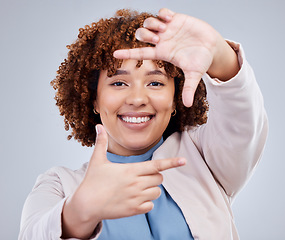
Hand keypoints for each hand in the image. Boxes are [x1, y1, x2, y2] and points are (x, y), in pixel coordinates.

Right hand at [62, 124, 185, 237]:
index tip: (183, 160)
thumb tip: (98, 126)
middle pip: (159, 178)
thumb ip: (101, 142)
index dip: (171, 162)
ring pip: (157, 192)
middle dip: (155, 175)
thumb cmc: (92, 181)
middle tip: (142, 175)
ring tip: (138, 187)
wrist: (86, 205)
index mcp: (130, 170)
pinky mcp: (134, 210)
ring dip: (152, 188)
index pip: (156, 165)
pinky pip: (151, 205)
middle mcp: (136, 184)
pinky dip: (147, 202)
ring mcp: (136, 198)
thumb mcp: (97, 160)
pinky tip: (136, 199)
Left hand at [114, 8, 238, 106]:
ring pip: (148, 22)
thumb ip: (189, 88)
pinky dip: (162, 14)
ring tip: (164, 28)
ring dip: (152, 24)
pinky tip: (170, 19)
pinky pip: (162, 12)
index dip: (127, 54)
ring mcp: (168, 29)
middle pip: (141, 35)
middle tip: (157, 39)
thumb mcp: (194, 74)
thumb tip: (188, 105)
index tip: (114, 54)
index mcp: (162, 53)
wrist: (212, 47)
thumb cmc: (201, 61)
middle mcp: (162, 41)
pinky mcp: (176, 19)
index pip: (141, 53)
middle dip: (144, 35)